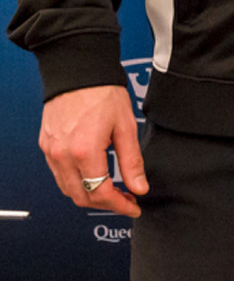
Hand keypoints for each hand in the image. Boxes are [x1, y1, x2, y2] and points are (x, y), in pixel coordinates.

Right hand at [39, 85, 145, 217]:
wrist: (78, 73)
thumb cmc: (103, 93)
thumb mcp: (126, 127)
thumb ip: (132, 161)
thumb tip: (139, 187)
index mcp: (84, 152)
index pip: (100, 193)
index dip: (119, 205)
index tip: (133, 207)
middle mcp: (63, 156)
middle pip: (81, 197)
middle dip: (105, 205)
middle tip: (126, 201)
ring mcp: (51, 152)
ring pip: (68, 190)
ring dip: (89, 196)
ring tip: (113, 191)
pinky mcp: (46, 147)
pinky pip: (59, 176)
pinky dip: (76, 183)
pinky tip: (93, 177)